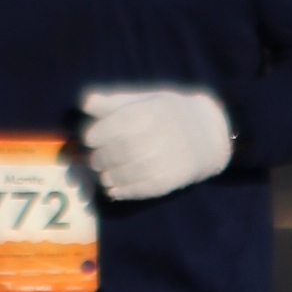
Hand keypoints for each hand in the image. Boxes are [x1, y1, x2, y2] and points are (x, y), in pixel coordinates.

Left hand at [79, 87, 233, 203]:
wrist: (207, 134)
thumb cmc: (167, 114)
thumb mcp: (144, 100)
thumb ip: (113, 102)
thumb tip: (84, 102)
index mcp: (150, 113)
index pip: (113, 126)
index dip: (94, 134)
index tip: (90, 138)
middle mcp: (158, 136)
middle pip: (117, 152)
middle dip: (99, 158)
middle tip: (94, 160)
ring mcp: (165, 160)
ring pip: (126, 173)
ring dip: (107, 176)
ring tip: (103, 174)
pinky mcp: (169, 181)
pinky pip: (139, 190)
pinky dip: (121, 191)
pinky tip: (113, 188)